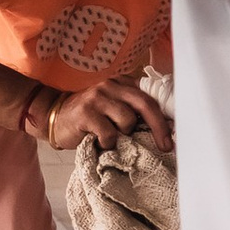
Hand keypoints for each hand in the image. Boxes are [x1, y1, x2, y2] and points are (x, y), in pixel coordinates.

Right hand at [46, 78, 170, 153]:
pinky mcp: (85, 113)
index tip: (174, 135)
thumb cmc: (89, 117)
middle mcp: (110, 85)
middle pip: (145, 104)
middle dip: (159, 127)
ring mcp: (97, 97)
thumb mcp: (112, 107)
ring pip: (128, 120)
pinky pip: (109, 133)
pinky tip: (99, 142)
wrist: (54, 118)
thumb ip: (133, 110)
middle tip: (166, 146)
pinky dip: (108, 143)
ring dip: (124, 135)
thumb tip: (164, 129)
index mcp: (121, 83)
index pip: (151, 96)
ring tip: (112, 137)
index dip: (165, 117)